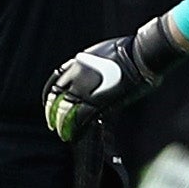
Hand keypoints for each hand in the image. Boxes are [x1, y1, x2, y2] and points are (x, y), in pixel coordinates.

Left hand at [43, 18, 188, 139]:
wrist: (139, 56)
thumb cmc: (128, 51)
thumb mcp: (101, 52)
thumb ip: (91, 65)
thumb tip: (91, 74)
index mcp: (76, 63)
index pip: (54, 82)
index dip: (50, 95)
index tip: (49, 103)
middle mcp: (76, 77)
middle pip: (56, 100)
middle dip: (52, 113)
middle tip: (52, 123)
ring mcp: (86, 90)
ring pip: (66, 112)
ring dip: (62, 125)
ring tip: (62, 133)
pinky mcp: (99, 103)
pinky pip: (81, 120)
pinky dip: (76, 130)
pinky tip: (75, 136)